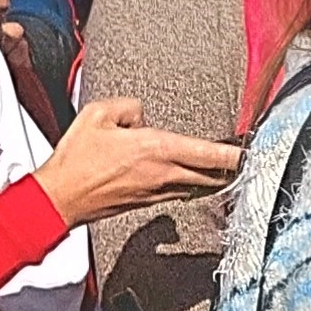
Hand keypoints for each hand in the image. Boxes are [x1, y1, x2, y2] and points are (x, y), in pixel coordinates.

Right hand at [31, 97, 241, 226]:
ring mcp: (157, 192)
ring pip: (197, 186)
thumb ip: (129, 107)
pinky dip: (189, 185)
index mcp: (157, 149)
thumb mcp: (98, 114)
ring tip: (220, 168)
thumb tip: (140, 116)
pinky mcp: (146, 203)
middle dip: (230, 168)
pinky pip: (178, 192)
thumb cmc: (76, 160)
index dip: (235, 154)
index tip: (251, 150)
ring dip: (211, 177)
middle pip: (212, 175)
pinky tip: (185, 178)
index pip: (209, 153)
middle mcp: (164, 174)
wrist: (59, 198)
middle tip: (244, 160)